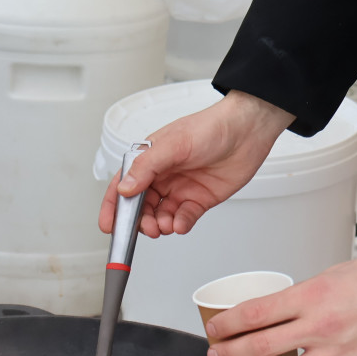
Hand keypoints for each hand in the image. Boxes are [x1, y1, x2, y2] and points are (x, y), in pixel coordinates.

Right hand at [99, 90, 294, 237]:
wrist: (247, 131)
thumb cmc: (211, 127)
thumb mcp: (173, 144)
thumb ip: (146, 167)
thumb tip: (125, 188)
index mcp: (150, 159)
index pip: (124, 185)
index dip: (114, 207)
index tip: (109, 225)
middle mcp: (163, 175)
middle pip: (141, 206)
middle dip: (140, 221)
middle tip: (147, 228)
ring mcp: (181, 189)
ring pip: (161, 216)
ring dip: (160, 224)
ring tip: (165, 225)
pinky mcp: (199, 200)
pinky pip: (184, 218)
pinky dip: (180, 224)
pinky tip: (180, 223)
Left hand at [204, 252, 356, 355]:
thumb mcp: (327, 275)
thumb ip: (300, 296)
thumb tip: (274, 311)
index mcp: (309, 297)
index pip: (254, 313)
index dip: (226, 324)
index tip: (214, 328)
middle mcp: (318, 327)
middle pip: (259, 347)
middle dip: (229, 354)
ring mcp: (335, 354)